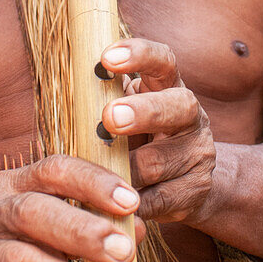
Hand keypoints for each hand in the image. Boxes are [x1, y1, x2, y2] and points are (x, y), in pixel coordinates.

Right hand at [0, 155, 140, 261]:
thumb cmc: (8, 235)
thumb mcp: (40, 214)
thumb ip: (87, 219)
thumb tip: (137, 233)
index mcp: (13, 184)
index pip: (52, 171)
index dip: (91, 183)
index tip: (130, 201)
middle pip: (31, 215)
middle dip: (80, 232)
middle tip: (123, 252)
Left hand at [99, 38, 215, 224]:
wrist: (185, 180)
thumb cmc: (138, 136)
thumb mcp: (126, 110)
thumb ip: (104, 97)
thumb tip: (65, 84)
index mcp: (168, 86)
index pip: (162, 60)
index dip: (139, 55)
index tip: (106, 58)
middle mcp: (190, 115)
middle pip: (177, 106)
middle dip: (143, 112)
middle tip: (109, 117)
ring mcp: (198, 153)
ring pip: (161, 161)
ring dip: (126, 169)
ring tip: (97, 174)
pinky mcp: (196, 190)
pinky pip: (160, 200)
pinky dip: (132, 204)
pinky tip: (112, 206)